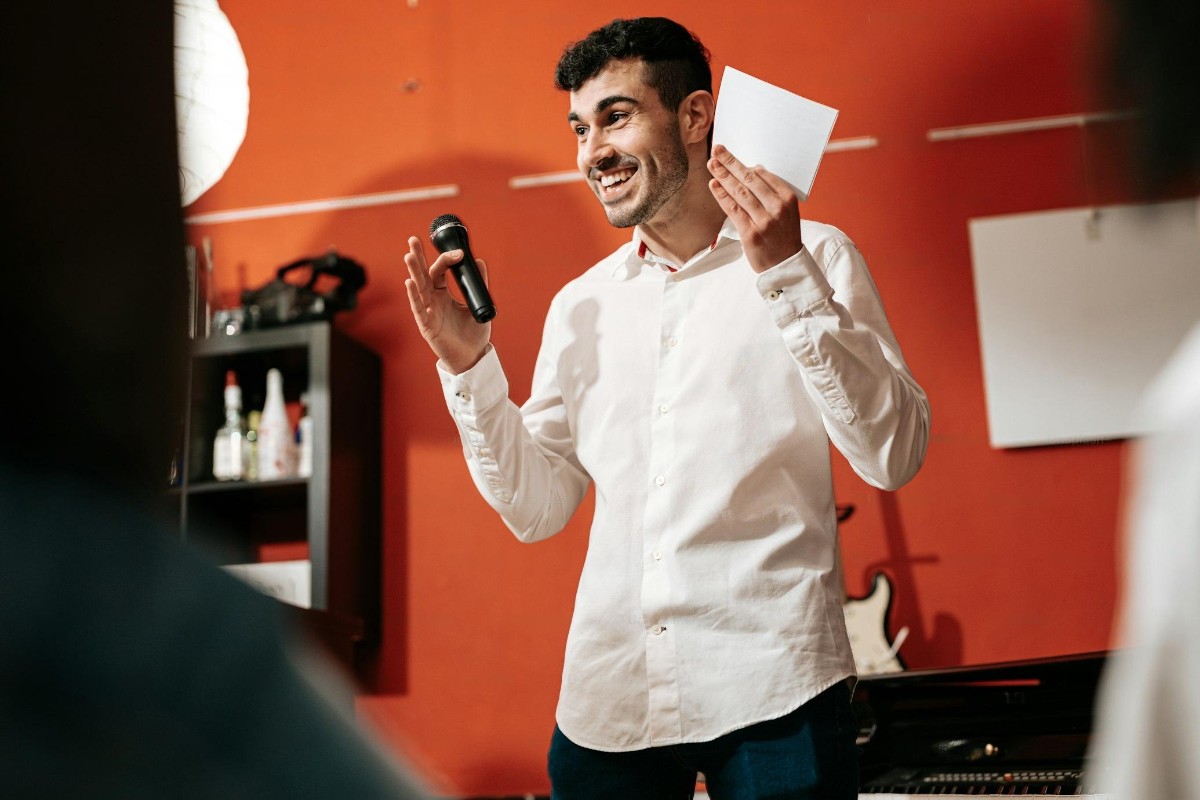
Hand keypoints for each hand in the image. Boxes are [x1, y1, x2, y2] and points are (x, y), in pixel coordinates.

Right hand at [404, 235, 491, 373]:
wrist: (472, 357)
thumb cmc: (472, 334)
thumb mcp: (476, 305)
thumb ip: (478, 284)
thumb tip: (479, 262)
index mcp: (443, 295)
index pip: (439, 272)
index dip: (447, 259)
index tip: (459, 251)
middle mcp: (433, 301)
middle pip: (423, 275)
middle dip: (418, 257)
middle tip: (413, 239)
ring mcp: (428, 312)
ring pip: (419, 288)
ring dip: (414, 271)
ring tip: (409, 255)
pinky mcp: (427, 326)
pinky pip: (418, 309)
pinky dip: (414, 295)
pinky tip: (410, 282)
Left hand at [707, 144, 803, 272]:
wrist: (786, 266)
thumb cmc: (784, 237)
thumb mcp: (787, 212)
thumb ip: (772, 192)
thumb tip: (753, 170)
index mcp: (788, 199)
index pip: (764, 176)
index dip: (745, 165)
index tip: (731, 156)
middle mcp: (777, 208)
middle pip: (750, 180)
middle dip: (731, 163)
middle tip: (717, 150)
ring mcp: (763, 221)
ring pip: (740, 193)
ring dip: (723, 176)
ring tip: (712, 164)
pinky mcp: (750, 233)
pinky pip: (733, 210)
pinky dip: (722, 195)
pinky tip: (714, 184)